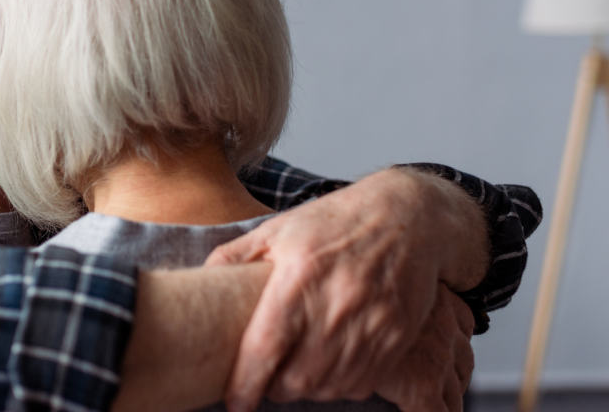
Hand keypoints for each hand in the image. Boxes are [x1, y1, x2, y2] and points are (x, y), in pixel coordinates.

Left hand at [204, 168, 486, 410]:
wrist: (407, 215)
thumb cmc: (335, 221)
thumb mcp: (278, 228)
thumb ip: (235, 256)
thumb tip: (200, 279)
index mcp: (299, 276)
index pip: (265, 346)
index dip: (246, 383)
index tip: (235, 402)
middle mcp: (336, 303)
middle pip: (298, 378)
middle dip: (277, 389)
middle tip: (268, 379)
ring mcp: (371, 323)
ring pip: (330, 387)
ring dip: (308, 389)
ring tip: (298, 372)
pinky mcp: (397, 336)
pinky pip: (362, 383)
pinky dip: (341, 385)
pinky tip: (331, 366)